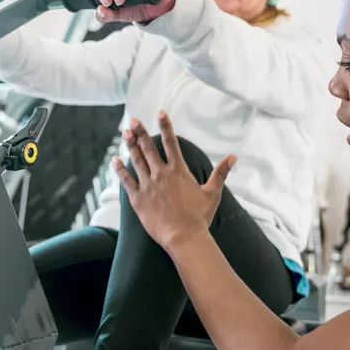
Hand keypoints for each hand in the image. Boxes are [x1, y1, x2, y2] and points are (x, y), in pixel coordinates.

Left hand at [112, 112, 235, 251]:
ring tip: (125, 133)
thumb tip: (233, 157)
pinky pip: (126, 180)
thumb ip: (221, 173)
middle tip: (132, 120)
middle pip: (148, 147)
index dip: (165, 126)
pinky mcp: (137, 198)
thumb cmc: (199, 216)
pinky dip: (120, 169)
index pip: (171, 142)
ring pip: (136, 160)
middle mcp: (161, 174)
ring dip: (130, 145)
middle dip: (140, 132)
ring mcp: (148, 185)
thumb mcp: (213, 193)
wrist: (184, 236)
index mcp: (179, 170)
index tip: (160, 113)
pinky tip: (115, 159)